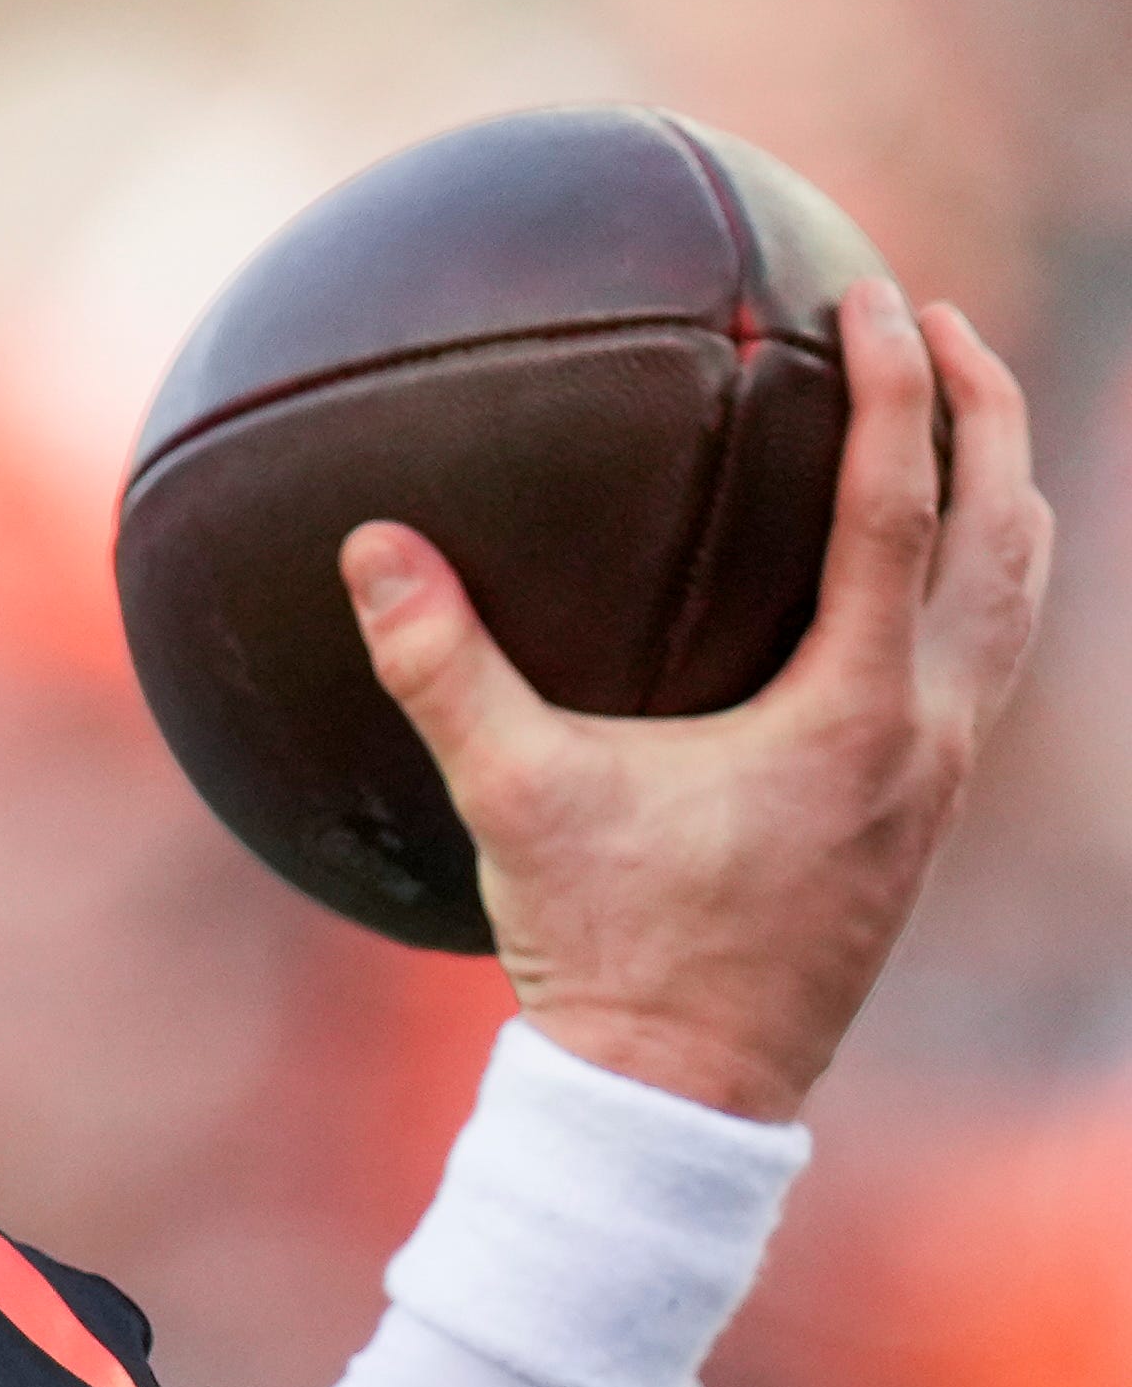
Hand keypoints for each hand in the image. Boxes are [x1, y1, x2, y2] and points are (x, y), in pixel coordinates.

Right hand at [340, 279, 1052, 1121]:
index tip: (881, 293)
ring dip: (996, 495)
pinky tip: (910, 575)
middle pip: (1006, 534)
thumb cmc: (606, 950)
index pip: (898, 511)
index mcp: (854, 716)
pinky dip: (972, 583)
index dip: (896, 389)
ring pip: (1016, 601)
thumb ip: (444, 667)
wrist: (683, 1093)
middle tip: (941, 323)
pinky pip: (984, 662)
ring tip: (954, 423)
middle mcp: (928, 736)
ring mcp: (938, 781)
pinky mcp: (923, 818)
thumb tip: (370, 549)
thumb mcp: (515, 799)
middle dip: (985, 412)